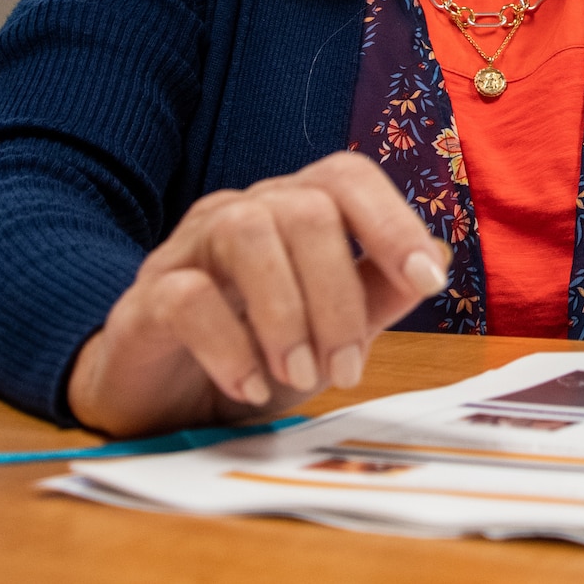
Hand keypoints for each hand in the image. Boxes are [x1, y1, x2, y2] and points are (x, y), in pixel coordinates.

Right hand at [67, 151, 451, 435]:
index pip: (347, 177)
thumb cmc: (257, 357)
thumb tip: (437, 258)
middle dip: (339, 296)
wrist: (164, 406)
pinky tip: (250, 386)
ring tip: (299, 377)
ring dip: (287, 314)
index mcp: (295, 211)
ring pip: (247, 234)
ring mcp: (188, 249)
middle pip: (306, 210)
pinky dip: (230, 346)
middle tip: (345, 370)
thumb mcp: (330, 334)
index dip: (393, 221)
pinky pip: (188, 297)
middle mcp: (243, 213)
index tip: (427, 283)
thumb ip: (377, 296)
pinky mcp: (146, 298)